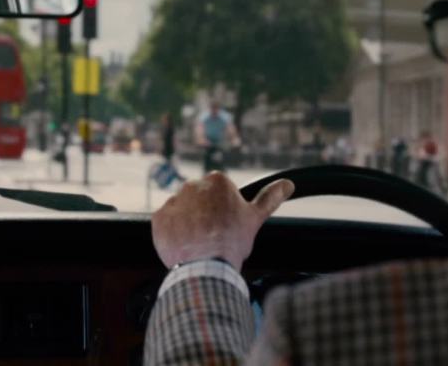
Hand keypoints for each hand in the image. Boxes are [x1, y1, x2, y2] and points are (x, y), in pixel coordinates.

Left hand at [151, 171, 294, 270]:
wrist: (207, 266)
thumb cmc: (232, 241)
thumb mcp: (255, 217)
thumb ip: (270, 197)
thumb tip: (288, 184)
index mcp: (217, 180)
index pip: (218, 191)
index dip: (223, 210)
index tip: (226, 224)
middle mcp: (192, 185)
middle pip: (198, 199)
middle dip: (204, 214)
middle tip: (213, 235)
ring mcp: (173, 201)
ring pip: (182, 210)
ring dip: (187, 222)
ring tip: (198, 243)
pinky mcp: (159, 218)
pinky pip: (166, 223)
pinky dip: (173, 233)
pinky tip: (184, 245)